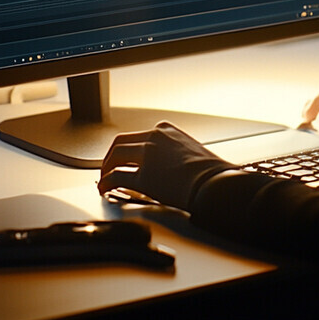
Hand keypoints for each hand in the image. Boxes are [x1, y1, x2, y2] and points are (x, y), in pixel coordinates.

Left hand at [97, 121, 233, 210]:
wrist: (215, 183)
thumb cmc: (210, 170)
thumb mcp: (191, 150)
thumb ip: (174, 152)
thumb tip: (168, 166)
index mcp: (166, 130)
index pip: (138, 135)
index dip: (128, 148)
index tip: (125, 157)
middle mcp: (154, 137)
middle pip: (121, 142)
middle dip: (111, 156)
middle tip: (107, 168)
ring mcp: (147, 155)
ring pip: (115, 156)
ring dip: (106, 168)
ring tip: (104, 180)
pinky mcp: (144, 177)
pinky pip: (117, 177)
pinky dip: (106, 183)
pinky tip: (105, 189)